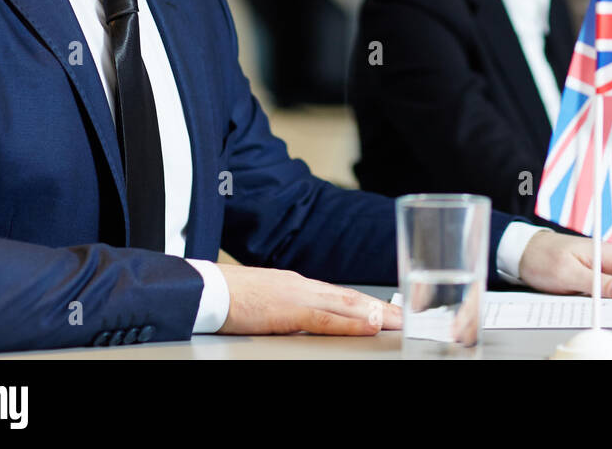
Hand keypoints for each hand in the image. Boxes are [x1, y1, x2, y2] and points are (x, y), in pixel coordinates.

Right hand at [216, 263, 401, 335]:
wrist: (204, 289)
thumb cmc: (228, 298)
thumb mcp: (266, 304)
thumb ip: (289, 312)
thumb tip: (305, 325)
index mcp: (299, 286)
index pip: (342, 296)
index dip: (368, 305)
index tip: (389, 313)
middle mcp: (304, 286)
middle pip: (352, 299)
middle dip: (382, 310)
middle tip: (407, 319)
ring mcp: (298, 295)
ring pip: (347, 305)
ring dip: (376, 315)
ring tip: (399, 323)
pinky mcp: (288, 309)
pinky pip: (326, 318)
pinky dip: (351, 322)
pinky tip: (369, 326)